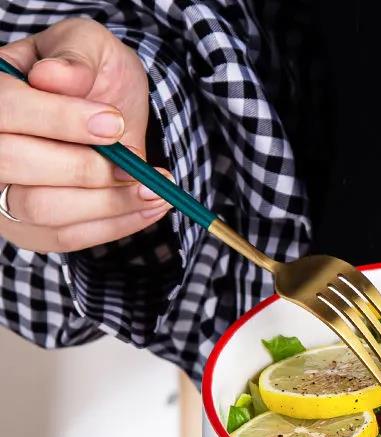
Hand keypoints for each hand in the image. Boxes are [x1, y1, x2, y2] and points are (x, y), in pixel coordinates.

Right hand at [0, 19, 170, 252]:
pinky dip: (117, 224)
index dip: (59, 119)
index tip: (114, 123)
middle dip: (83, 168)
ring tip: (155, 189)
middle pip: (13, 164)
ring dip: (107, 203)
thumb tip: (55, 78)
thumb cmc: (91, 76)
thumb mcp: (87, 45)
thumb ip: (75, 56)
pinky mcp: (30, 230)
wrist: (108, 115)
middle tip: (136, 166)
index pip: (6, 109)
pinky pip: (68, 237)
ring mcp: (1, 194)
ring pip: (42, 209)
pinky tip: (152, 206)